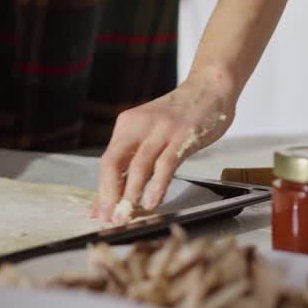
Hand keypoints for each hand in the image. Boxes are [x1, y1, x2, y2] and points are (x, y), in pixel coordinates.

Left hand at [93, 72, 235, 219]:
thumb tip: (119, 192)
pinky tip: (152, 202)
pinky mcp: (182, 136)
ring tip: (127, 216)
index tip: (98, 212)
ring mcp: (161, 130)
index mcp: (127, 125)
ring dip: (130, 195)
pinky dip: (157, 186)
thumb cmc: (180, 116)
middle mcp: (139, 125)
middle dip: (110, 195)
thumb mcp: (151, 132)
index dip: (102, 190)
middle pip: (113, 163)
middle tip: (110, 219)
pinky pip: (165, 164)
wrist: (208, 89)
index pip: (107, 162)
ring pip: (138, 166)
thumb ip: (136, 158)